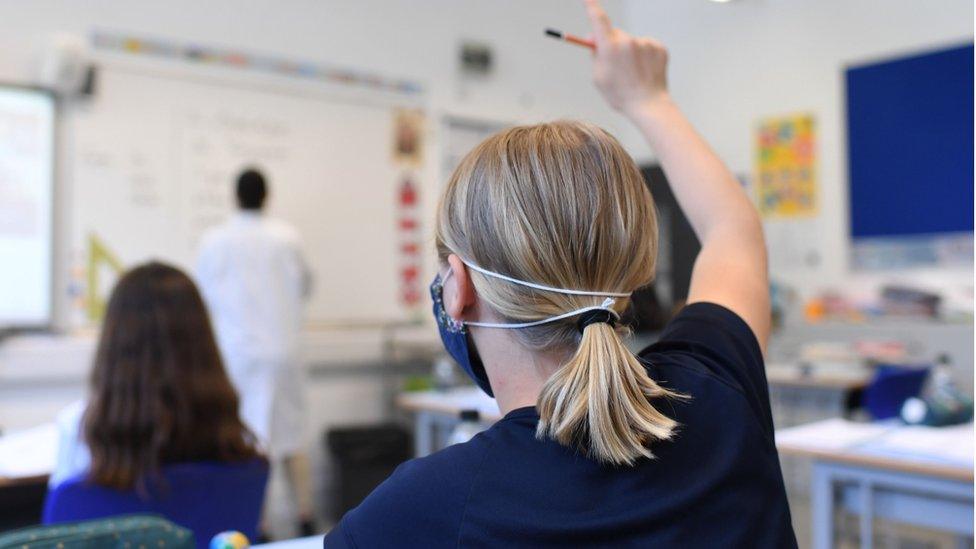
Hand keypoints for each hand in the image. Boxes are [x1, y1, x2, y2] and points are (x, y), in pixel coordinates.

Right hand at [585, 0, 670, 117]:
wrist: (649, 105)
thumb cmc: (620, 95)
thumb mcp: (598, 78)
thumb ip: (595, 55)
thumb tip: (595, 39)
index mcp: (610, 48)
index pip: (598, 19)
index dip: (591, 7)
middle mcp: (628, 41)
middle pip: (615, 33)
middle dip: (610, 41)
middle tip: (610, 58)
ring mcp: (646, 43)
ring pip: (631, 42)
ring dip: (628, 51)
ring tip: (631, 72)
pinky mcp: (659, 47)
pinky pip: (645, 46)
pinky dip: (642, 55)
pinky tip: (643, 70)